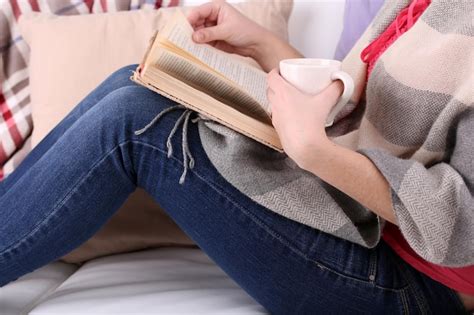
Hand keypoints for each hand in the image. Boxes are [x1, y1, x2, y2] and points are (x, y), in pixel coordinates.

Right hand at [187, 0, 302, 70]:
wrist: (256, 44)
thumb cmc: (246, 31)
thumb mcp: (226, 30)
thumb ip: (209, 34)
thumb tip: (194, 36)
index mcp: (216, 8)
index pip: (199, 12)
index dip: (190, 19)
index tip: (182, 29)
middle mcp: (212, 17)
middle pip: (196, 23)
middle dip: (190, 31)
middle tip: (182, 40)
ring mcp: (212, 29)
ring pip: (198, 33)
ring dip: (193, 40)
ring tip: (187, 47)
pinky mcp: (214, 40)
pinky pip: (203, 43)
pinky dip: (199, 47)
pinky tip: (194, 51)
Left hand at [267, 69, 342, 168]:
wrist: (305, 147)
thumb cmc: (311, 123)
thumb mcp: (326, 101)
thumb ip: (335, 88)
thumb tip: (341, 81)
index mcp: (283, 93)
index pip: (271, 77)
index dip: (275, 71)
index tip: (281, 70)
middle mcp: (275, 104)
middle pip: (270, 89)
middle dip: (276, 84)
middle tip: (288, 83)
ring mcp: (275, 117)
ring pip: (272, 103)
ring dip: (277, 99)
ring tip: (290, 99)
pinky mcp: (278, 129)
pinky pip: (276, 116)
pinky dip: (281, 112)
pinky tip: (291, 115)